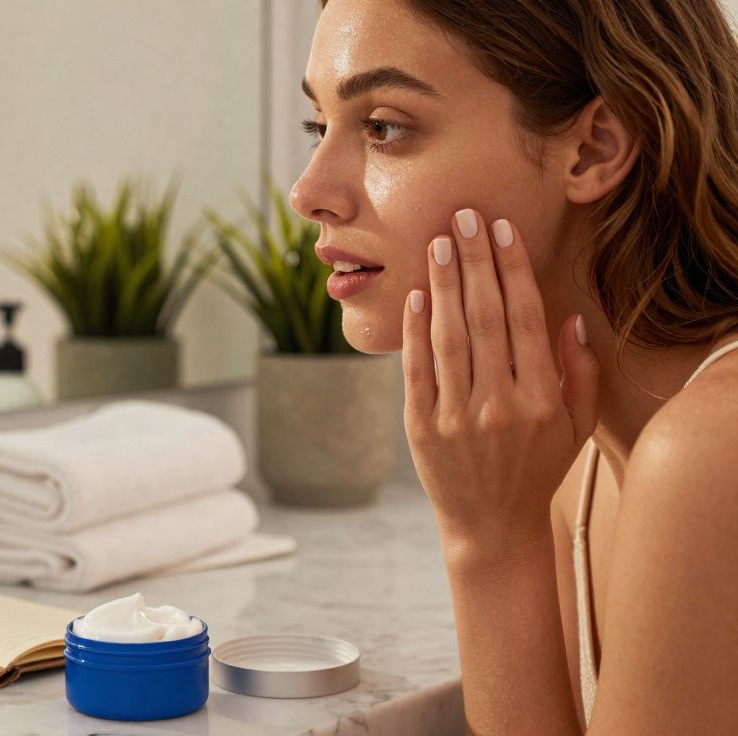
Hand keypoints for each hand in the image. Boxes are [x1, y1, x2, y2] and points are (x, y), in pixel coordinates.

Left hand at [401, 209, 599, 548]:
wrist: (491, 525)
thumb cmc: (535, 468)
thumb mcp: (574, 426)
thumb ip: (579, 373)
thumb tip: (569, 318)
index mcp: (540, 398)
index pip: (525, 318)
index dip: (512, 270)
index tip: (501, 230)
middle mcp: (499, 404)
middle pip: (484, 317)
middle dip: (474, 262)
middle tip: (462, 217)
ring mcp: (456, 416)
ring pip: (448, 336)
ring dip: (443, 284)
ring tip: (438, 243)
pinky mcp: (421, 427)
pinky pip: (416, 369)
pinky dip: (415, 330)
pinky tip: (416, 294)